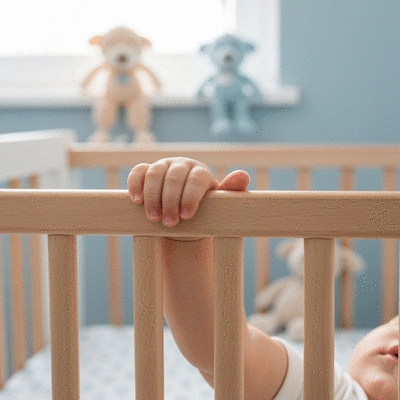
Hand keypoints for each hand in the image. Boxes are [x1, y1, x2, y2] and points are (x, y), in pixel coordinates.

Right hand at [127, 157, 249, 227]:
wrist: (185, 213)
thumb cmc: (205, 209)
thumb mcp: (219, 204)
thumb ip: (230, 191)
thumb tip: (243, 176)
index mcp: (201, 172)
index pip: (195, 179)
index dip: (190, 197)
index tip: (187, 217)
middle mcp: (182, 165)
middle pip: (173, 177)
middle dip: (170, 201)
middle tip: (169, 223)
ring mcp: (163, 166)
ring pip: (155, 174)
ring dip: (152, 196)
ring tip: (153, 218)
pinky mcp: (146, 171)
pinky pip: (138, 172)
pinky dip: (135, 184)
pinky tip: (136, 200)